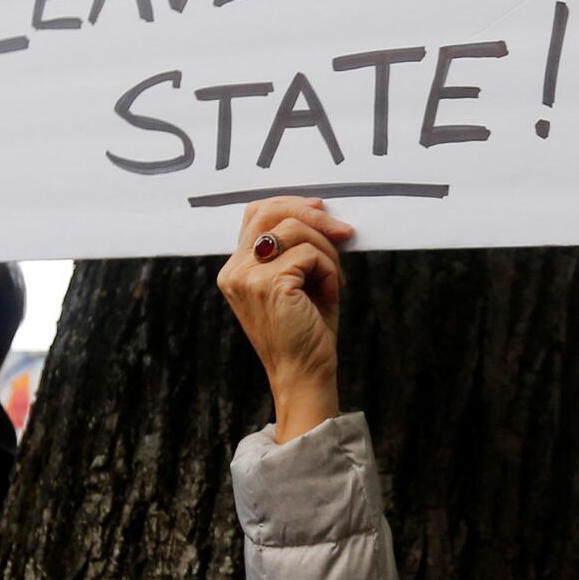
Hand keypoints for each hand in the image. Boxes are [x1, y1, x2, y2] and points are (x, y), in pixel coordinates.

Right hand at [216, 196, 355, 440]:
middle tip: (343, 231)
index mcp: (236, 270)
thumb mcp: (297, 282)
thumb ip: (297, 248)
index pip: (256, 214)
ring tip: (335, 280)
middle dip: (313, 215)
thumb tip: (320, 211)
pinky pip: (309, 254)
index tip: (321, 209)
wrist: (305, 375)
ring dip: (327, 251)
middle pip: (270, 211)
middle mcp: (234, 271)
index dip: (290, 204)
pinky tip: (332, 294)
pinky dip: (330, 271)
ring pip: (294, 229)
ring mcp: (247, 276)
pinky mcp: (269, 283)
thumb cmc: (306, 332)